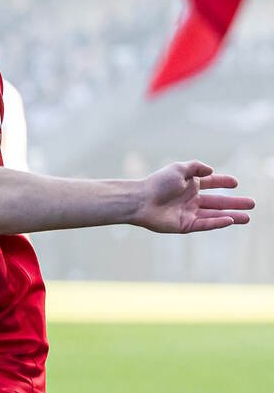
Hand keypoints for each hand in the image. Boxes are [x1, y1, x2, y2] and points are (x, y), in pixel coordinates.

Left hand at [132, 161, 253, 232]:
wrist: (140, 200)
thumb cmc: (157, 183)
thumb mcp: (178, 169)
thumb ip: (196, 167)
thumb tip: (211, 170)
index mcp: (189, 184)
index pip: (211, 183)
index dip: (223, 182)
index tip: (235, 183)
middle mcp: (190, 199)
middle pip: (217, 202)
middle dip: (234, 203)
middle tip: (252, 204)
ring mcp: (188, 213)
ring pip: (214, 215)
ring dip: (231, 216)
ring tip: (248, 217)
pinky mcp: (184, 225)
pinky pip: (205, 224)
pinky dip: (217, 222)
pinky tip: (230, 220)